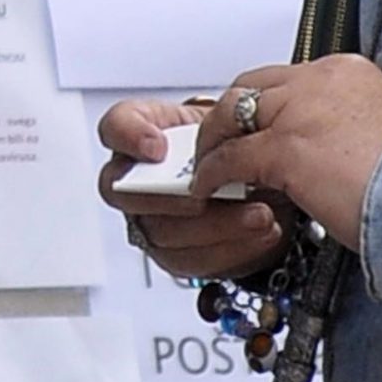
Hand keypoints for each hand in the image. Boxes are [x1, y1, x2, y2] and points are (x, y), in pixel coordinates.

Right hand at [96, 97, 284, 281]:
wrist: (266, 185)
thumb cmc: (238, 146)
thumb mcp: (234, 120)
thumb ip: (223, 122)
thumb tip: (232, 128)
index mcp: (146, 134)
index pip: (115, 127)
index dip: (128, 138)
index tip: (156, 148)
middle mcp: (138, 180)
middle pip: (126, 194)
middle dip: (170, 198)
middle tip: (205, 195)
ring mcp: (151, 220)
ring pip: (162, 233)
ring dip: (215, 226)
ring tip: (260, 215)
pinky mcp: (177, 255)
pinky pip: (191, 261)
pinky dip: (231, 250)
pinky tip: (261, 233)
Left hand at [190, 56, 381, 247]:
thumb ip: (344, 128)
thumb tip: (320, 149)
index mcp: (348, 71)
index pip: (285, 78)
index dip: (261, 104)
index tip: (249, 127)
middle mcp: (321, 80)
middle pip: (250, 86)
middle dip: (227, 116)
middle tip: (216, 143)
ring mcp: (300, 110)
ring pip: (232, 114)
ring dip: (212, 143)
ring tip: (206, 167)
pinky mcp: (285, 148)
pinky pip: (231, 158)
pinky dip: (213, 174)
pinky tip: (210, 190)